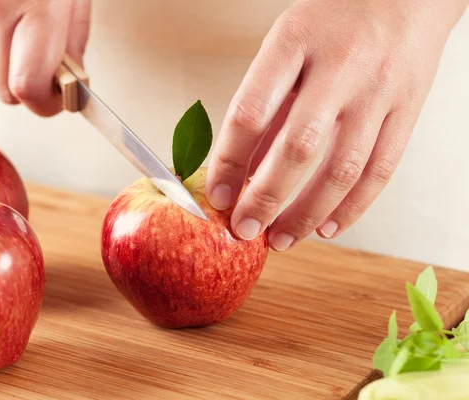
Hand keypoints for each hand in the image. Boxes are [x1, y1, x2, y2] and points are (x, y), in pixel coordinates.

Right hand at [0, 0, 90, 115]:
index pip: (29, 87)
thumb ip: (74, 42)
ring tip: (22, 34)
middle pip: (5, 89)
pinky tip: (1, 20)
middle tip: (45, 65)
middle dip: (28, 87)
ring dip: (5, 68)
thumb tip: (71, 81)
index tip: (57, 99)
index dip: (46, 103)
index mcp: (37, 7)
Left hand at [205, 0, 466, 249]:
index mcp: (294, 42)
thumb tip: (239, 169)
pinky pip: (380, 171)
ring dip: (307, 214)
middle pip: (298, 148)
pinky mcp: (407, 110)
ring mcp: (378, 91)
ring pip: (342, 169)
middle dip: (266, 198)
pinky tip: (328, 227)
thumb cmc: (333, 20)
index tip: (217, 195)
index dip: (228, 162)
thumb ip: (266, 106)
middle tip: (244, 228)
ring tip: (282, 239)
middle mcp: (339, 67)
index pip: (251, 112)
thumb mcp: (285, 47)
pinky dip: (353, 208)